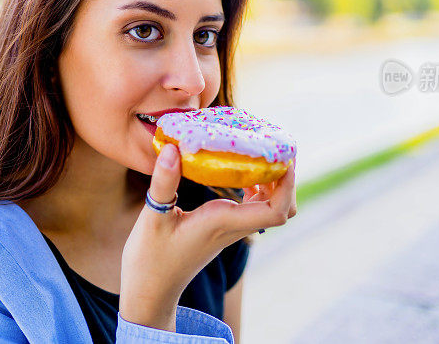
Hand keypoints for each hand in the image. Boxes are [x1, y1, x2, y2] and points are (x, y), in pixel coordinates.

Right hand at [119, 144, 295, 330]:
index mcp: (223, 222)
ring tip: (259, 154)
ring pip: (270, 209)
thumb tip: (173, 149)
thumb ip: (164, 183)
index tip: (284, 159)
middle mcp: (234, 226)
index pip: (274, 211)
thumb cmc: (150, 257)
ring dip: (274, 184)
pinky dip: (258, 188)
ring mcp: (232, 229)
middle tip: (274, 150)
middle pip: (282, 209)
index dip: (288, 186)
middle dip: (286, 181)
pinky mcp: (225, 229)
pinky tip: (240, 171)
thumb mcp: (153, 217)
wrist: (152, 288)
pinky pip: (254, 208)